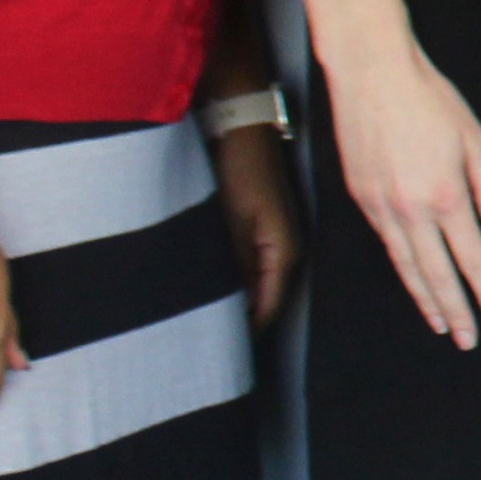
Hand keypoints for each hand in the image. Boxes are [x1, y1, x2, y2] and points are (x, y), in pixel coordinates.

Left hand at [211, 118, 299, 328]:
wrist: (240, 125)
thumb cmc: (240, 168)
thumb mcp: (232, 220)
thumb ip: (232, 266)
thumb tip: (226, 309)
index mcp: (286, 252)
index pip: (268, 310)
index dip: (242, 333)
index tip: (211, 355)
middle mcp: (284, 251)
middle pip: (261, 301)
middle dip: (234, 321)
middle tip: (197, 342)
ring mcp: (271, 240)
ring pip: (250, 285)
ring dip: (228, 300)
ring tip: (194, 319)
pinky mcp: (257, 230)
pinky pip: (243, 266)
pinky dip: (226, 279)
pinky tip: (200, 285)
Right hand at [326, 42, 480, 346]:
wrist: (372, 75)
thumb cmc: (429, 100)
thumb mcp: (476, 140)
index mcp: (447, 195)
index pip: (473, 259)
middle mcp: (412, 209)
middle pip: (437, 275)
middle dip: (456, 311)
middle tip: (469, 339)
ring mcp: (382, 207)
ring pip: (407, 267)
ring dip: (426, 299)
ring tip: (442, 324)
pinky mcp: (361, 199)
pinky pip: (387, 244)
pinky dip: (402, 268)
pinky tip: (413, 280)